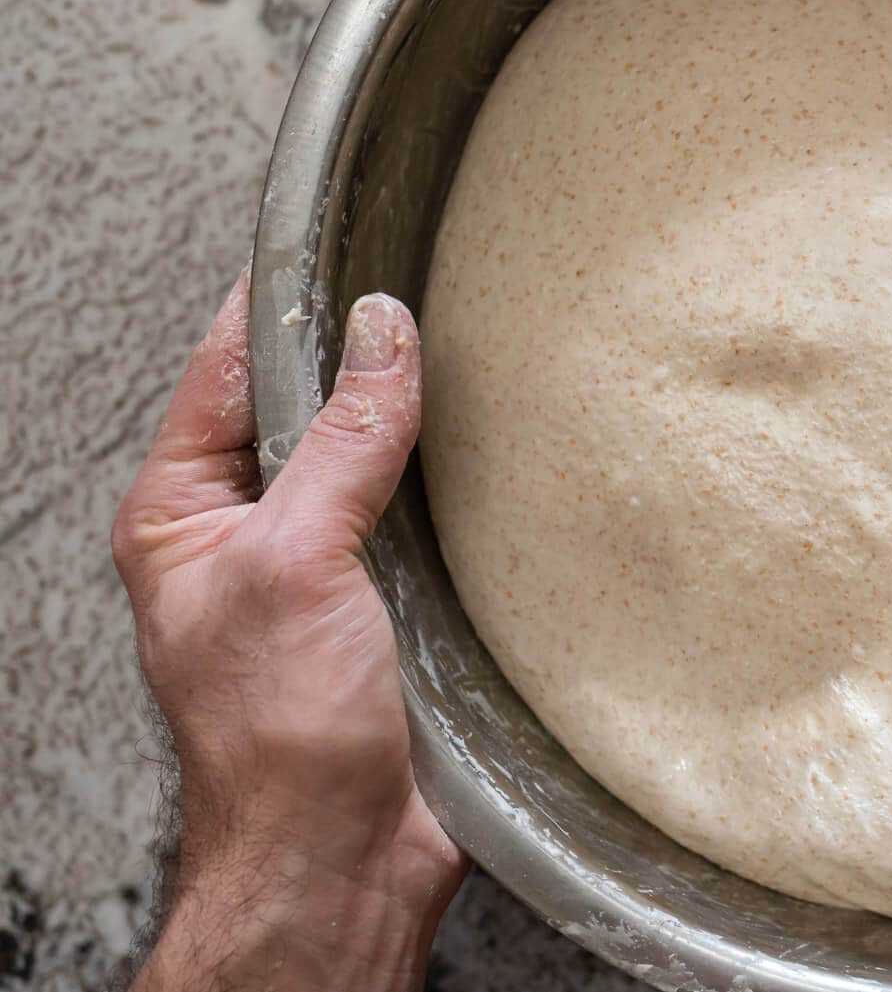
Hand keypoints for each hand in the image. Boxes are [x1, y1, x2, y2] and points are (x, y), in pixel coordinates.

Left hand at [113, 272, 463, 990]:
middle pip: (307, 405)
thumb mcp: (296, 564)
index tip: (341, 239)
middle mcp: (250, 532)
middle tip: (425, 289)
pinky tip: (496, 451)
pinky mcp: (394, 604)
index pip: (228, 370)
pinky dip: (459, 480)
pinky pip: (425, 514)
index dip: (281, 301)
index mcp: (183, 514)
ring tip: (468, 355)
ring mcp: (325, 567)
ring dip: (419, 419)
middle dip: (363, 353)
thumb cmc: (277, 742)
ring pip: (373, 457)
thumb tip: (380, 338)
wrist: (342, 862)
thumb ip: (342, 444)